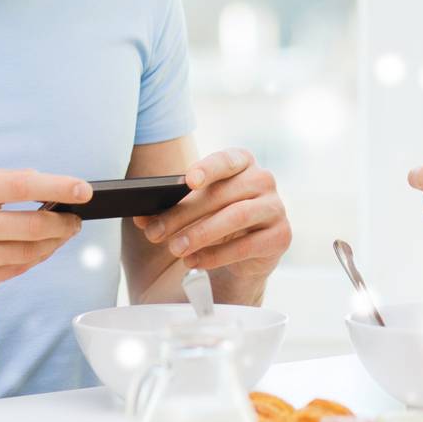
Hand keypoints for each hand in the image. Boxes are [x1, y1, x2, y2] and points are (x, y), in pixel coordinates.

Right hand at [0, 169, 90, 296]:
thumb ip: (0, 181)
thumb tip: (46, 182)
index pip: (21, 185)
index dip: (57, 186)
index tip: (84, 189)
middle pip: (32, 226)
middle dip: (63, 223)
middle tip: (76, 219)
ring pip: (29, 253)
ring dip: (54, 243)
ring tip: (63, 232)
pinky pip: (17, 270)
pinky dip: (35, 258)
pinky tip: (41, 248)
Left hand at [132, 148, 290, 282]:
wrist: (243, 254)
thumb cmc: (214, 220)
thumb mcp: (192, 209)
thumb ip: (169, 209)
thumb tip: (142, 218)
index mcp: (242, 162)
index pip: (227, 159)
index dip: (208, 168)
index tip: (188, 180)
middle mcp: (263, 179)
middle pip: (222, 194)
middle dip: (184, 214)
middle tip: (156, 232)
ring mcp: (275, 208)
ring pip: (236, 217)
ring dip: (200, 234)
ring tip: (175, 249)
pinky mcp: (281, 236)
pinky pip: (246, 246)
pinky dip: (216, 256)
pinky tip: (195, 262)